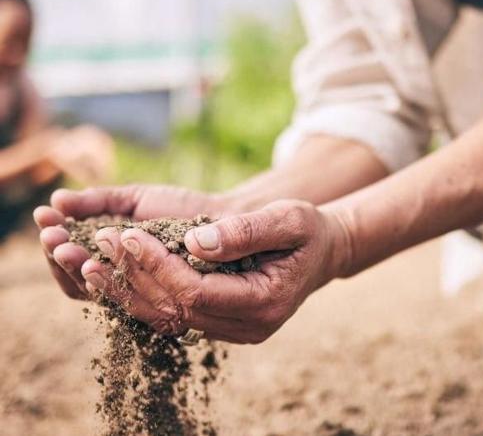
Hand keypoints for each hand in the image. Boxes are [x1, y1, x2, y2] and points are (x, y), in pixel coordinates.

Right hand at [34, 185, 222, 299]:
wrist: (232, 214)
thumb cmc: (184, 208)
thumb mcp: (136, 200)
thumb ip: (99, 201)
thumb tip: (57, 200)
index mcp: (113, 267)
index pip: (74, 269)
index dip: (58, 249)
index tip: (46, 221)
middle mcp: (126, 288)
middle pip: (83, 284)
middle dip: (64, 259)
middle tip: (53, 236)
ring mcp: (148, 299)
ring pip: (107, 296)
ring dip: (81, 271)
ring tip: (66, 244)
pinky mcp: (176, 307)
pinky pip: (142, 305)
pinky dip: (117, 284)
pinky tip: (97, 259)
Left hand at [81, 200, 351, 343]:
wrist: (321, 252)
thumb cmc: (307, 230)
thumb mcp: (289, 219)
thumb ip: (247, 230)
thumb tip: (196, 242)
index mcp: (266, 302)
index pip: (198, 294)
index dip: (158, 267)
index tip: (129, 234)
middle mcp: (249, 326)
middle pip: (176, 311)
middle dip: (135, 275)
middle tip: (101, 240)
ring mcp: (234, 330)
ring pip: (168, 319)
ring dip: (129, 290)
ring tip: (94, 258)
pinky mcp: (221, 324)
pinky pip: (173, 316)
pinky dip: (142, 294)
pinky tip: (117, 271)